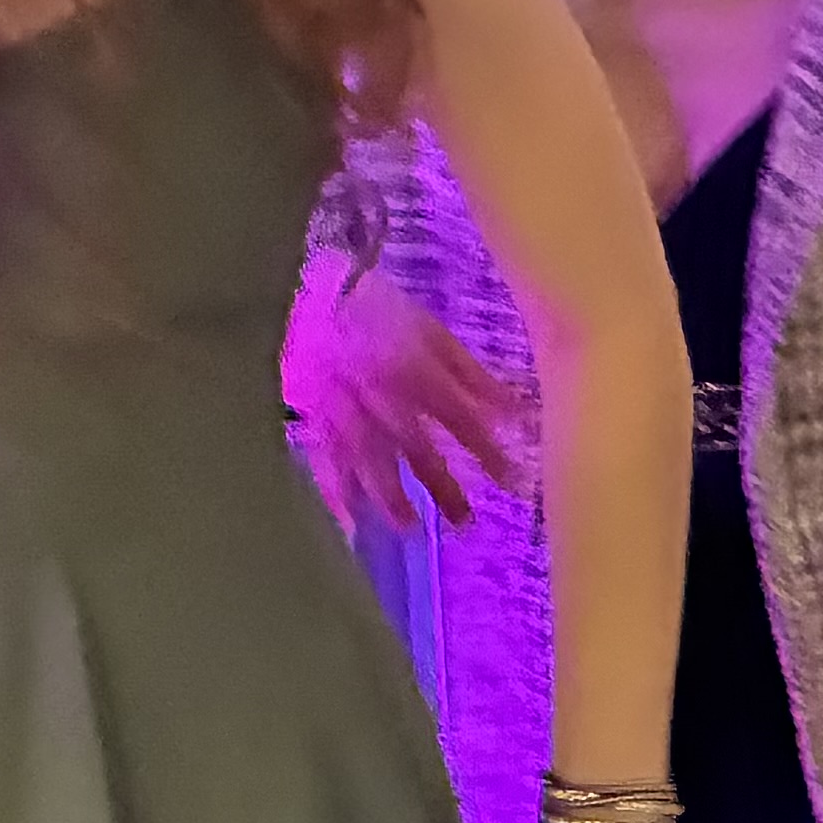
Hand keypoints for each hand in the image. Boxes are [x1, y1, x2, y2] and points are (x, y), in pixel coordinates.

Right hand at [291, 274, 525, 532]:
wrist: (307, 295)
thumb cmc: (380, 309)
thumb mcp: (433, 333)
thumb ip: (472, 375)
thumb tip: (515, 411)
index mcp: (414, 371)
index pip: (460, 422)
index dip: (487, 452)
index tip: (513, 483)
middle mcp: (381, 398)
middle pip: (416, 450)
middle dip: (443, 488)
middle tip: (466, 523)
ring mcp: (343, 411)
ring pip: (369, 463)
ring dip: (391, 498)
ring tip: (410, 527)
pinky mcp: (313, 418)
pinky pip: (323, 462)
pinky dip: (335, 495)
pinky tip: (350, 523)